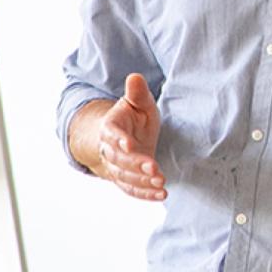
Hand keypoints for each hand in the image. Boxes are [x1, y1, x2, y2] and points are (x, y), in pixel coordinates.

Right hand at [93, 73, 166, 200]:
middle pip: (118, 160)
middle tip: (153, 167)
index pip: (111, 134)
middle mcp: (109, 149)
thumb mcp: (138, 102)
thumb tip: (135, 77)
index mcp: (110, 127)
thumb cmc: (134, 116)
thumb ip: (137, 93)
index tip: (129, 145)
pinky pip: (132, 190)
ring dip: (142, 181)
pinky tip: (161, 195)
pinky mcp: (125, 179)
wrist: (126, 136)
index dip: (119, 140)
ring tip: (161, 182)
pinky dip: (145, 194)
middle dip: (135, 164)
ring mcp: (116, 166)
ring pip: (124, 177)